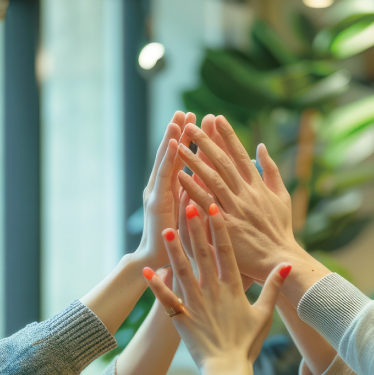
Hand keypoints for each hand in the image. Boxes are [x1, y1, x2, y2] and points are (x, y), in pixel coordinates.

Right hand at [134, 111, 196, 267]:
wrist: (160, 263)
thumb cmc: (182, 244)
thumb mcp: (197, 217)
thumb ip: (203, 199)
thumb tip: (216, 187)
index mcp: (179, 190)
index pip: (189, 160)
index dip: (197, 141)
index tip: (207, 121)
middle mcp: (166, 187)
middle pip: (176, 154)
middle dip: (182, 133)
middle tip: (188, 111)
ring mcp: (159, 192)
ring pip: (167, 160)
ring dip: (172, 139)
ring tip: (178, 120)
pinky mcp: (156, 202)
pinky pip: (164, 176)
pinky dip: (169, 158)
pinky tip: (175, 144)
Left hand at [142, 202, 289, 374]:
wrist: (228, 369)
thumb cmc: (247, 343)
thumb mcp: (265, 314)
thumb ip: (273, 287)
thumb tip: (286, 265)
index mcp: (232, 288)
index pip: (226, 251)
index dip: (219, 228)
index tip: (214, 207)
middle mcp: (212, 291)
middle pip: (203, 254)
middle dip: (194, 228)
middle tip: (188, 203)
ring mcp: (195, 303)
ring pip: (182, 271)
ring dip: (174, 250)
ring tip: (165, 229)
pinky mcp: (181, 318)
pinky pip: (166, 299)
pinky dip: (155, 285)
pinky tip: (146, 271)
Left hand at [175, 115, 305, 280]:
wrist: (279, 259)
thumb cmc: (280, 230)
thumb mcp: (282, 197)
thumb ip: (272, 171)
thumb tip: (261, 147)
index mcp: (258, 186)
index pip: (240, 154)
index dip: (228, 135)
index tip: (217, 118)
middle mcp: (246, 194)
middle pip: (222, 162)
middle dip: (206, 141)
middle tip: (191, 124)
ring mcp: (235, 209)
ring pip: (211, 179)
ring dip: (194, 160)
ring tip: (178, 144)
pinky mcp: (226, 226)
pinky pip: (205, 204)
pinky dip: (192, 189)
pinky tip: (179, 176)